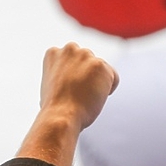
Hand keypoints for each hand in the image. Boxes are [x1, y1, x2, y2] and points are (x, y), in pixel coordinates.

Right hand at [17, 43, 117, 165]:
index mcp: (54, 53)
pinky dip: (108, 90)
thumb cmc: (55, 108)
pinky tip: (94, 98)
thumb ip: (62, 75)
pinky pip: (113, 78)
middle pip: (88, 62)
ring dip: (97, 84)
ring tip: (84, 97)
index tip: (68, 90)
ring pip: (101, 70)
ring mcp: (85, 55)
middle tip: (77, 95)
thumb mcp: (51, 85)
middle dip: (87, 77)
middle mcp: (69, 49)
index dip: (73, 78)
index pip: (74, 61)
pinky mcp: (100, 65)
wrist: (60, 116)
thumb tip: (72, 79)